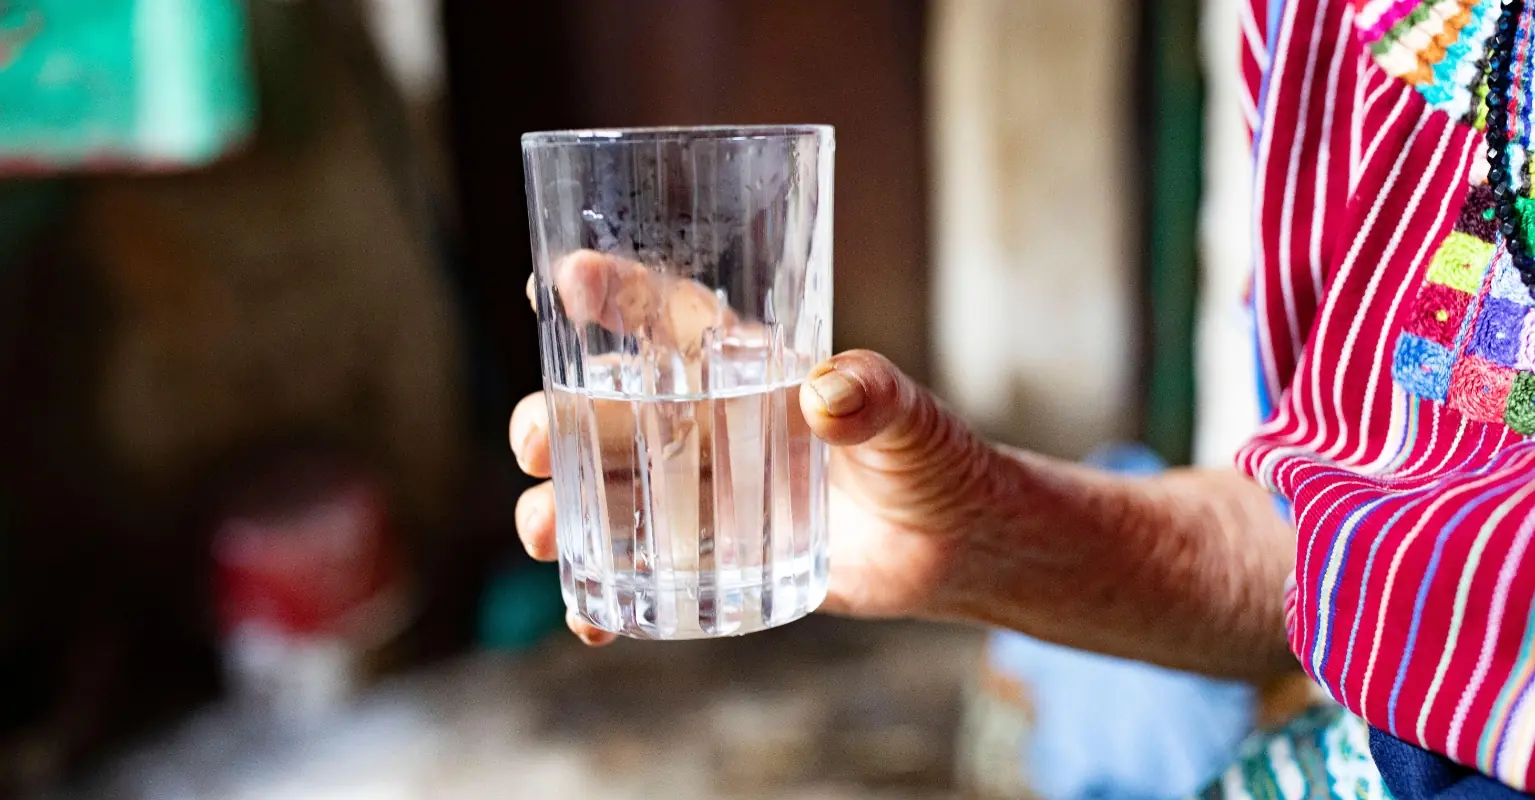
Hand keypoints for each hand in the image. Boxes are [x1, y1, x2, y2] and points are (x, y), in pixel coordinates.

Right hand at [510, 250, 1019, 644]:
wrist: (955, 550)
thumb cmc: (938, 463)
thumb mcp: (916, 423)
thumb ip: (877, 399)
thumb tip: (827, 392)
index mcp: (754, 371)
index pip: (674, 321)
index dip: (619, 295)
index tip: (563, 279)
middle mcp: (717, 426)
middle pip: (616, 411)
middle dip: (559, 418)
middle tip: (530, 438)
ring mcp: (710, 495)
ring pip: (613, 492)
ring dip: (563, 506)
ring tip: (540, 532)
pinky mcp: (721, 559)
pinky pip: (648, 574)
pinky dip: (611, 598)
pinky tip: (589, 619)